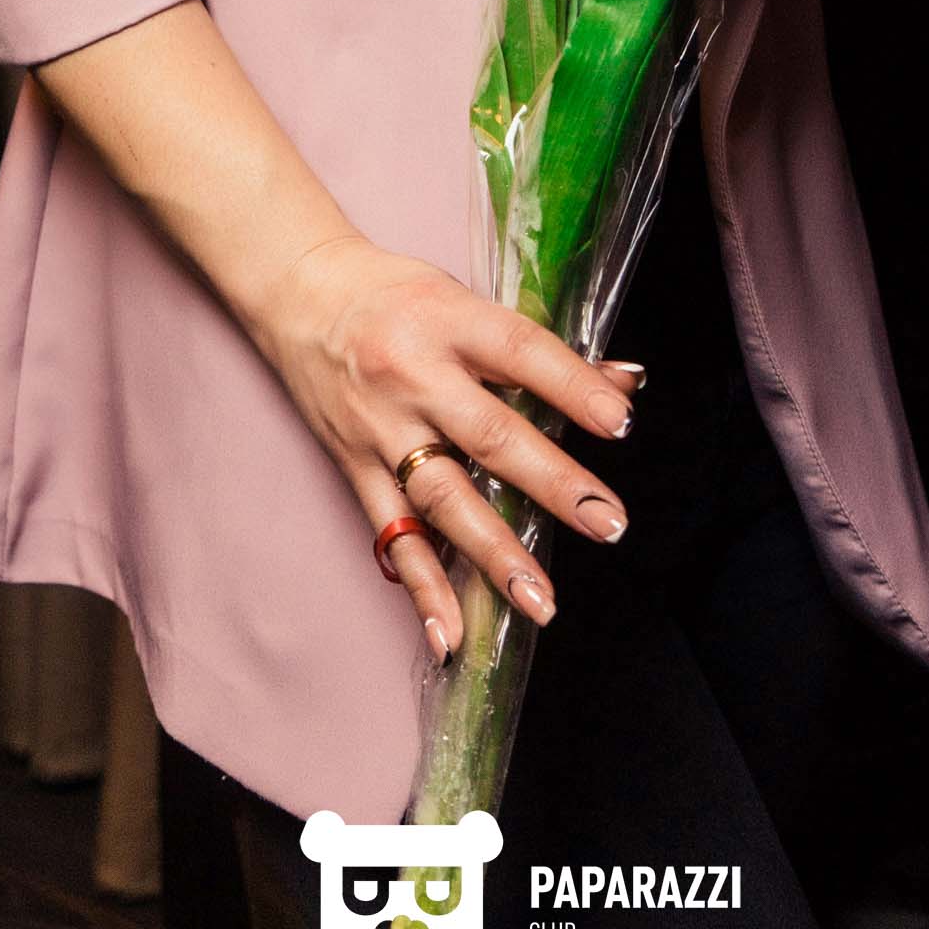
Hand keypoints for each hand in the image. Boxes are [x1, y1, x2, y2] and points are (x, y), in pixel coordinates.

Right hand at [253, 231, 640, 662]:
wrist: (302, 293)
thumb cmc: (397, 294)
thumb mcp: (467, 299)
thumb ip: (540, 348)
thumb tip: (626, 381)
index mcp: (449, 320)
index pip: (521, 353)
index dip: (573, 387)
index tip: (621, 422)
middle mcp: (414, 376)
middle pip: (489, 435)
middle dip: (553, 483)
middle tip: (609, 522)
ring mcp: (381, 428)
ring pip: (443, 498)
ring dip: (495, 554)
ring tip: (541, 601)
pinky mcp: (354, 467)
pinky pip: (392, 535)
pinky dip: (421, 588)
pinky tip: (450, 635)